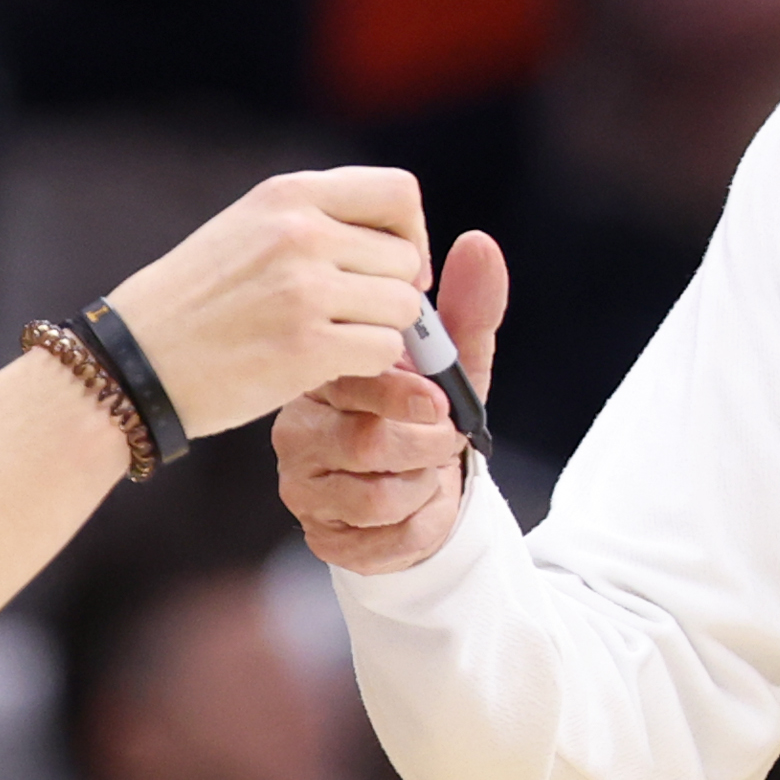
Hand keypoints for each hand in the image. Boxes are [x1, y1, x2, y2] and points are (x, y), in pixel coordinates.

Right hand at [104, 167, 432, 437]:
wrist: (130, 362)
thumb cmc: (192, 303)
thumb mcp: (246, 229)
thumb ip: (314, 221)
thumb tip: (398, 239)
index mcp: (288, 195)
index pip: (398, 193)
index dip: (409, 234)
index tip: (390, 267)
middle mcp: (301, 232)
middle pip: (405, 258)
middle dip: (390, 293)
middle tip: (352, 318)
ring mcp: (304, 289)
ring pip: (402, 308)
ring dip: (380, 332)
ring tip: (332, 341)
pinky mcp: (307, 347)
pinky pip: (385, 351)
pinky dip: (366, 366)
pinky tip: (324, 366)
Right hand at [279, 228, 502, 575]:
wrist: (423, 500)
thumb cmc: (426, 421)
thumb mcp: (453, 367)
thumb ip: (465, 313)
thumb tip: (479, 243)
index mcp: (323, 378)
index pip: (349, 378)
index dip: (402, 391)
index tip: (439, 399)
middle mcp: (299, 430)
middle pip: (365, 441)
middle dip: (427, 444)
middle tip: (446, 437)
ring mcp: (304, 485)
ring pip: (374, 493)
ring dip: (424, 484)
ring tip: (427, 470)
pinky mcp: (321, 533)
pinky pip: (380, 535)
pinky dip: (416, 523)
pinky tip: (415, 506)